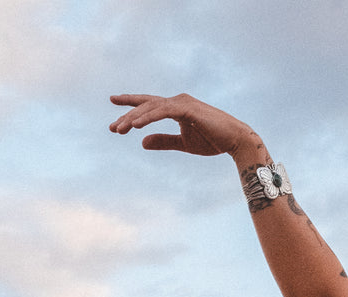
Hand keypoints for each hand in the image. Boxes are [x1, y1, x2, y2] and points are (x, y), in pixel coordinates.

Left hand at [108, 93, 256, 157]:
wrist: (234, 140)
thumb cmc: (213, 141)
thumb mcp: (183, 144)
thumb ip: (163, 141)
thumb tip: (142, 143)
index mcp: (175, 107)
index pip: (148, 103)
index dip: (130, 104)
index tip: (113, 103)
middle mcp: (177, 101)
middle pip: (146, 105)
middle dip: (127, 115)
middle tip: (112, 128)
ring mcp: (182, 103)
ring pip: (151, 107)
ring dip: (134, 118)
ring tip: (119, 129)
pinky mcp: (187, 109)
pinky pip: (162, 112)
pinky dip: (148, 117)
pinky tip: (136, 126)